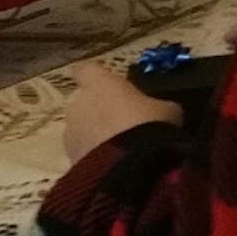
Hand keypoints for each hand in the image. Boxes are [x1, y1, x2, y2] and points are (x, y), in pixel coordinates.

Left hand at [62, 62, 178, 162]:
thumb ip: (156, 105)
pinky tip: (114, 161)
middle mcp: (78, 103)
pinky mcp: (69, 158)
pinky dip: (93, 154)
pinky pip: (82, 150)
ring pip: (79, 127)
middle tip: (119, 117)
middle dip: (95, 107)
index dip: (95, 76)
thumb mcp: (167, 109)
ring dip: (93, 132)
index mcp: (99, 83)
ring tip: (118, 144)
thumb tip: (158, 109)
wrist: (130, 166)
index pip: (85, 69)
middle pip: (80, 100)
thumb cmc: (149, 123)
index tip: (105, 82)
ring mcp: (70, 132)